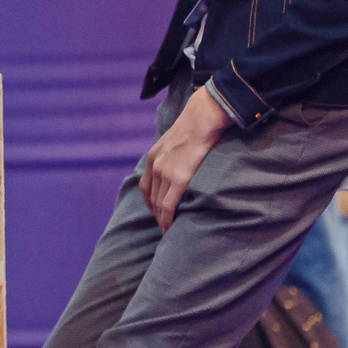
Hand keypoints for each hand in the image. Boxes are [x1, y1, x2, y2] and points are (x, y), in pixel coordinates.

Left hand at [141, 86, 230, 228]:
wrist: (202, 117)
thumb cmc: (196, 125)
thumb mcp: (176, 138)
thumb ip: (174, 152)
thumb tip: (182, 160)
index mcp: (154, 155)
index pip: (146, 185)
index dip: (149, 201)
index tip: (155, 211)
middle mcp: (155, 165)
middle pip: (151, 197)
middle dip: (156, 213)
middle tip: (163, 226)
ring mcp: (165, 172)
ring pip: (158, 204)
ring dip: (161, 219)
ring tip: (167, 231)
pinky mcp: (178, 178)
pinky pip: (168, 205)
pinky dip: (167, 219)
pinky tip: (169, 228)